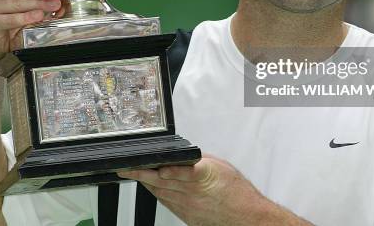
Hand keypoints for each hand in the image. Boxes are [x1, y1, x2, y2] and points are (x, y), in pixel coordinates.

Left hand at [118, 155, 302, 225]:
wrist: (248, 218)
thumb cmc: (238, 193)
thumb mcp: (221, 166)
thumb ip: (200, 160)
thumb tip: (185, 155)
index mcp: (203, 177)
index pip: (178, 171)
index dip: (161, 168)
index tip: (147, 163)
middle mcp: (193, 193)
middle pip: (162, 182)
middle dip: (141, 174)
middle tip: (125, 168)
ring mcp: (188, 207)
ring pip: (161, 193)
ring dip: (146, 183)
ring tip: (132, 173)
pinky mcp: (187, 217)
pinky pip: (167, 203)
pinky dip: (158, 194)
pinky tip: (150, 187)